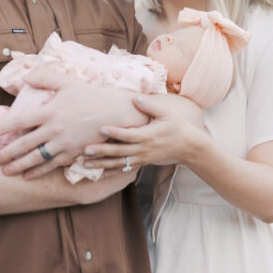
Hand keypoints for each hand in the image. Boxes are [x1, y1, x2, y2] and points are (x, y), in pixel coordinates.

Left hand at [0, 69, 147, 178]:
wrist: (116, 113)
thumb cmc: (91, 96)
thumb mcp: (67, 82)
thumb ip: (45, 77)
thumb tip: (24, 77)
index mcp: (50, 111)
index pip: (20, 120)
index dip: (4, 126)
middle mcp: (54, 129)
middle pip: (24, 143)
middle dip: (7, 152)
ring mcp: (64, 144)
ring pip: (36, 158)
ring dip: (20, 166)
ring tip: (6, 171)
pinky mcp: (73, 153)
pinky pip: (53, 165)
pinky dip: (39, 172)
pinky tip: (29, 176)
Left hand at [81, 93, 204, 170]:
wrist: (188, 147)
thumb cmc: (177, 127)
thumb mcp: (166, 113)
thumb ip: (150, 106)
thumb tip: (135, 98)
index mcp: (148, 136)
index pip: (129, 135)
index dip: (115, 132)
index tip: (101, 129)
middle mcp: (143, 149)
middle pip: (119, 152)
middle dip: (101, 151)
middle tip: (85, 150)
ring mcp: (141, 158)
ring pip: (118, 163)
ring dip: (101, 164)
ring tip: (84, 164)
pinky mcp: (141, 163)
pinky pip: (123, 169)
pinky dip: (110, 172)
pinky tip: (97, 173)